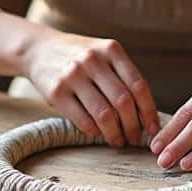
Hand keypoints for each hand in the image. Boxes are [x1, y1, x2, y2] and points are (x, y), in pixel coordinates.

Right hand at [23, 29, 160, 147]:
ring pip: (103, 114)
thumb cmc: (79, 57)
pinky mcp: (56, 92)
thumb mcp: (103, 54)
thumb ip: (123, 76)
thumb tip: (145, 114)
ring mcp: (72, 75)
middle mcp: (92, 60)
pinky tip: (97, 133)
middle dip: (133, 126)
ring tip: (118, 141)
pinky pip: (82, 119)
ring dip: (114, 133)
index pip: (138, 86)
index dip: (149, 111)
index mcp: (111, 50)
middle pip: (123, 102)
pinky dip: (94, 131)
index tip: (152, 128)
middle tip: (135, 139)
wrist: (39, 49)